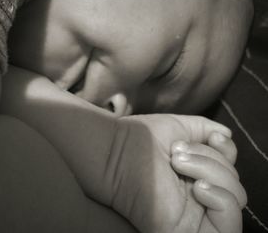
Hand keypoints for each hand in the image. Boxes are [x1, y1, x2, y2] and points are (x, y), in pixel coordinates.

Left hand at [104, 114, 245, 232]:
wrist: (116, 152)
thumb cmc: (141, 138)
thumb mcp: (179, 128)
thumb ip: (205, 130)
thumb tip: (227, 135)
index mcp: (195, 173)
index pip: (229, 169)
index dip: (227, 152)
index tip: (214, 137)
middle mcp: (197, 195)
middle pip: (233, 182)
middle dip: (212, 159)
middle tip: (177, 152)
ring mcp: (194, 213)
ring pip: (235, 199)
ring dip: (213, 173)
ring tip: (178, 163)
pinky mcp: (187, 230)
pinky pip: (228, 227)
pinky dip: (223, 200)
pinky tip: (199, 187)